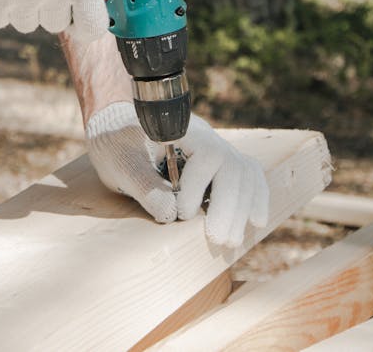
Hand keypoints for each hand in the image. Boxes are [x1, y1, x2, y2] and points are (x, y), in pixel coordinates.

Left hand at [85, 102, 268, 247]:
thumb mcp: (120, 164)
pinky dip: (255, 196)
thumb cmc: (116, 144)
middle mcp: (204, 137)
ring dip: (242, 208)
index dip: (198, 187)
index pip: (206, 155)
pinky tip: (256, 220)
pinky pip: (248, 175)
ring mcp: (215, 149)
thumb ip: (143, 185)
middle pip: (232, 166)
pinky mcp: (219, 164)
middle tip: (217, 240)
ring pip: (244, 173)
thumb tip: (170, 213)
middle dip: (229, 206)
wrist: (117, 131)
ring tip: (229, 241)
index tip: (181, 212)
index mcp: (180, 129)